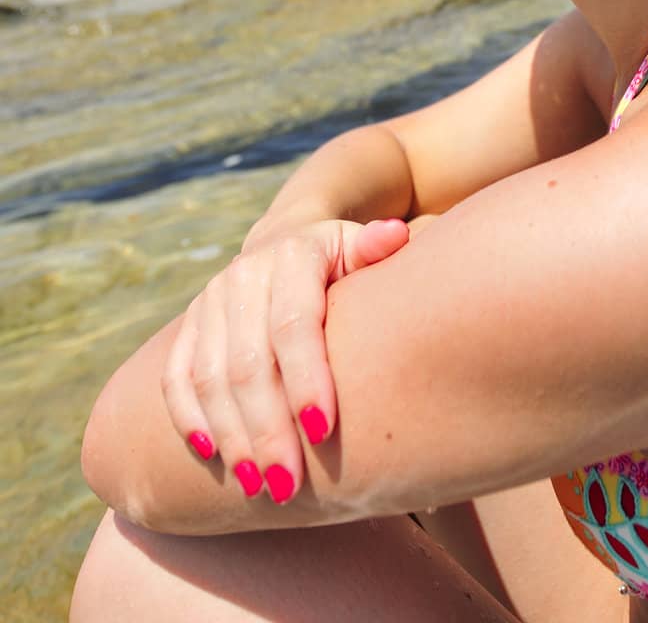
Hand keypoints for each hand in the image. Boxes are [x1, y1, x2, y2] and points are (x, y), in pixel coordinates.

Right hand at [161, 216, 409, 504]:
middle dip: (268, 428)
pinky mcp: (188, 328)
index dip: (307, 378)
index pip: (295, 324)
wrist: (288, 246)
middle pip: (249, 362)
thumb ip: (376, 250)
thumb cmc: (342, 266)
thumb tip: (396, 236)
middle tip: (288, 485)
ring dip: (231, 436)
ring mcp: (210, 302)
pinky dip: (189, 419)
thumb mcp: (361, 251)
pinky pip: (176, 378)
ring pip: (210, 378)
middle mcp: (244, 276)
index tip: (324, 431)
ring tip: (256, 485)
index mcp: (292, 255)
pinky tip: (211, 457)